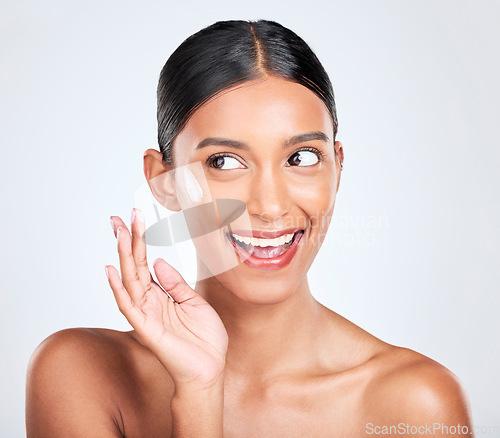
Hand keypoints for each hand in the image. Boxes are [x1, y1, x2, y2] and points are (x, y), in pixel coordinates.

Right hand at [106, 208, 227, 388]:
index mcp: (161, 294)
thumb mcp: (195, 302)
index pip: (145, 263)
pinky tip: (111, 270)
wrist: (210, 369)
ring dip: (123, 255)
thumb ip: (176, 283)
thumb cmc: (204, 339)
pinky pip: (129, 306)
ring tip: (119, 232)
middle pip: (133, 266)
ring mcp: (146, 314)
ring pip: (129, 280)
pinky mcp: (147, 329)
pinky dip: (118, 288)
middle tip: (120, 216)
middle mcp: (149, 302)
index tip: (134, 218)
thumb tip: (160, 261)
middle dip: (127, 241)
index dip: (139, 240)